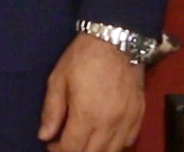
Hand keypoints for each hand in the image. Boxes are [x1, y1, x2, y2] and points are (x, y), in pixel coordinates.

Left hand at [38, 33, 144, 151]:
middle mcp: (110, 124)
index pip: (72, 148)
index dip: (58, 150)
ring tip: (82, 143)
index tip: (50, 144)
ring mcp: (127, 122)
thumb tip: (44, 135)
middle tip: (64, 144)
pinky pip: (128, 142)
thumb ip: (51, 110)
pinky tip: (103, 138)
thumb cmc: (82, 59)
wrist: (116, 42)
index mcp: (87, 115)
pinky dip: (114, 145)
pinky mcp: (139, 117)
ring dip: (95, 151)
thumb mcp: (58, 80)